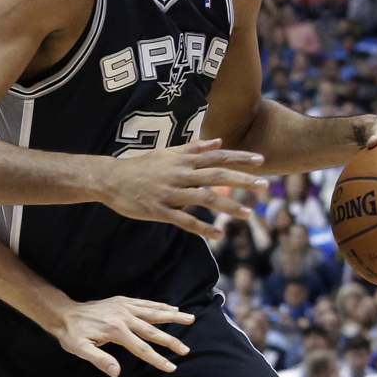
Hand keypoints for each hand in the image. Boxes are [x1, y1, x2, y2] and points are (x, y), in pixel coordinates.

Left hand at [52, 296, 194, 376]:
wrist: (64, 313)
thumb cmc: (72, 335)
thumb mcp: (80, 349)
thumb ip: (99, 360)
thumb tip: (116, 372)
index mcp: (115, 330)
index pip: (141, 348)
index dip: (157, 359)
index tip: (171, 367)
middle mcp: (123, 316)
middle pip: (152, 330)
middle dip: (170, 340)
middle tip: (186, 350)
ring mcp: (124, 306)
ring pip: (153, 312)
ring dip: (172, 316)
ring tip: (190, 318)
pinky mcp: (123, 300)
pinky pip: (145, 303)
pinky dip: (160, 305)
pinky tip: (172, 308)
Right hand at [101, 139, 266, 238]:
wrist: (111, 178)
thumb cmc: (141, 166)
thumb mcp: (167, 152)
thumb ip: (194, 148)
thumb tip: (217, 141)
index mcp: (183, 160)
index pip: (217, 156)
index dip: (239, 158)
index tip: (261, 161)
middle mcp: (180, 174)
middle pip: (216, 175)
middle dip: (242, 180)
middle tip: (265, 186)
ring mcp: (171, 193)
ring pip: (204, 198)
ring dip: (228, 206)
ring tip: (248, 214)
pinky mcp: (160, 210)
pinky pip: (185, 221)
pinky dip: (203, 228)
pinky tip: (218, 235)